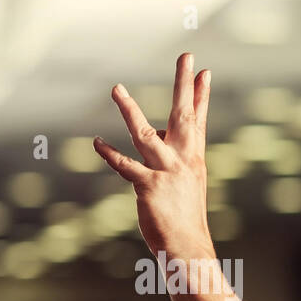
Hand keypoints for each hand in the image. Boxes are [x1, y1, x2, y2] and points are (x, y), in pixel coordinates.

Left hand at [93, 53, 213, 259]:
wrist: (188, 245)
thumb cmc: (183, 216)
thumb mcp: (187, 183)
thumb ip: (176, 158)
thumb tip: (158, 137)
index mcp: (194, 157)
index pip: (199, 119)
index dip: (201, 95)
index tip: (204, 70)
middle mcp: (183, 159)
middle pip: (183, 114)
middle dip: (183, 83)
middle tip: (186, 55)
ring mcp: (166, 171)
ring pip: (146, 133)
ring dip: (129, 109)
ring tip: (116, 88)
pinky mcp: (149, 187)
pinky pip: (125, 166)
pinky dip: (109, 154)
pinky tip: (96, 142)